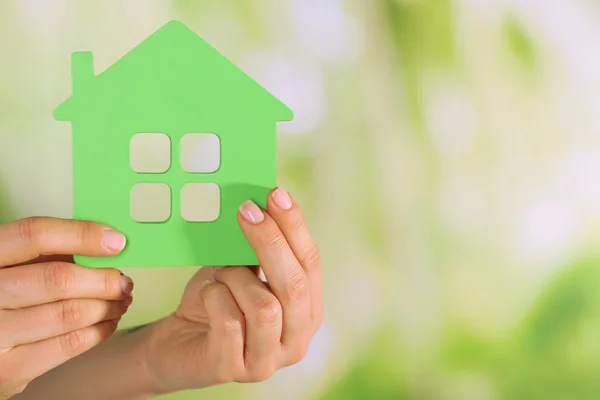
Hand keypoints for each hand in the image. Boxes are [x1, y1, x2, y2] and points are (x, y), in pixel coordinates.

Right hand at [0, 217, 132, 398]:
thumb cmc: (0, 300)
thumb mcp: (11, 267)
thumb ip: (46, 253)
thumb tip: (103, 245)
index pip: (35, 235)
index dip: (82, 235)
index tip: (116, 242)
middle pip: (59, 279)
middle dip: (104, 280)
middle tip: (124, 282)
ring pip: (69, 313)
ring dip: (107, 306)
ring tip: (121, 302)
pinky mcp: (8, 369)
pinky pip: (68, 345)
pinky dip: (98, 331)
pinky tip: (107, 323)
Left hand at [144, 188, 322, 392]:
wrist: (176, 341)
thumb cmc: (215, 302)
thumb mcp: (241, 270)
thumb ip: (258, 250)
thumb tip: (262, 205)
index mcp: (307, 311)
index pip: (311, 263)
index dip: (295, 227)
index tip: (276, 194)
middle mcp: (297, 339)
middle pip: (295, 286)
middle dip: (270, 242)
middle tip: (247, 210)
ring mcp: (268, 360)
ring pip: (265, 307)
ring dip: (236, 278)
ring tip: (221, 273)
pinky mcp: (235, 369)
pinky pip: (229, 322)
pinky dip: (215, 298)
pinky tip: (208, 296)